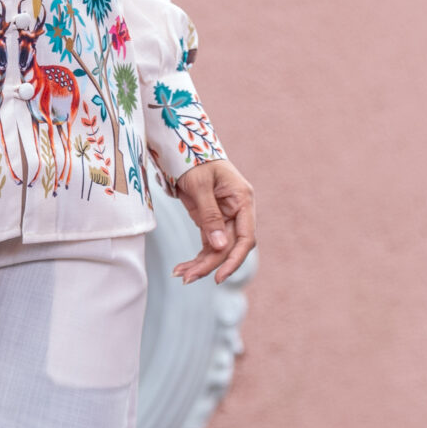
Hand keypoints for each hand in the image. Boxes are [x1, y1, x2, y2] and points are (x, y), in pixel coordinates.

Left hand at [172, 159, 254, 284]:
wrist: (183, 149)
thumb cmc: (195, 161)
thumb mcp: (200, 185)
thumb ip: (210, 215)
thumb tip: (220, 247)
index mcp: (243, 200)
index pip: (246, 237)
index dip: (234, 259)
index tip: (219, 276)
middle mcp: (238, 212)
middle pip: (229, 247)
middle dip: (210, 264)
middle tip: (188, 278)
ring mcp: (225, 218)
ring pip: (218, 250)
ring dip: (201, 265)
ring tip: (181, 276)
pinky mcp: (211, 222)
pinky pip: (208, 245)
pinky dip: (197, 258)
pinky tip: (183, 269)